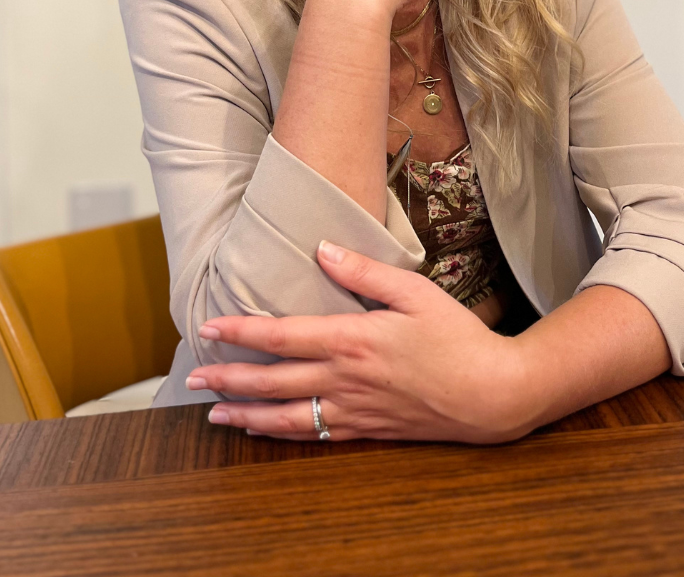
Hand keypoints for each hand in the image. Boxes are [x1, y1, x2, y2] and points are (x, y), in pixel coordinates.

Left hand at [184, 241, 531, 443]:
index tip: (209, 327)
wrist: (491, 393)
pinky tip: (265, 431)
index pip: (282, 336)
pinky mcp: (367, 430)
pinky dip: (282, 435)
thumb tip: (321, 249)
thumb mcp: (414, 291)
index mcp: (352, 339)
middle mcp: (344, 379)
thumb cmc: (456, 337)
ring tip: (215, 415)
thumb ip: (363, 272)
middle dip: (228, 380)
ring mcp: (354, 410)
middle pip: (272, 382)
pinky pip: (314, 435)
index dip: (241, 332)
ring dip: (246, 416)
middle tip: (192, 379)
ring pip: (286, 418)